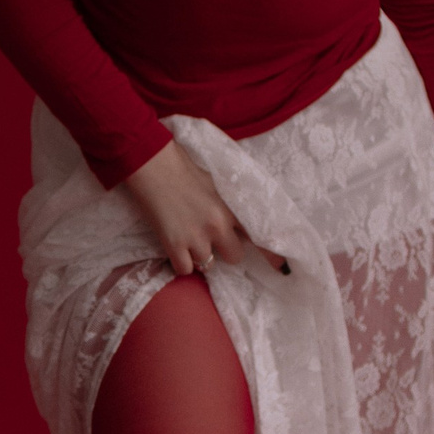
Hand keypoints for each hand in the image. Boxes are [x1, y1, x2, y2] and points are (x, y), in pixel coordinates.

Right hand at [120, 139, 286, 280]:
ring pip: (208, 265)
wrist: (151, 164)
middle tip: (210, 239)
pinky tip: (175, 247)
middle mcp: (217, 224)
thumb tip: (235, 223)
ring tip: (187, 236)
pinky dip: (181, 263)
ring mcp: (195, 236)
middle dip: (224, 251)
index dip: (272, 254)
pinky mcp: (173, 244)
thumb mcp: (215, 182)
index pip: (258, 235)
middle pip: (234, 257)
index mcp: (230, 207)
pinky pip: (185, 270)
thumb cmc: (181, 167)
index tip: (282, 269)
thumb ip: (227, 204)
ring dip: (199, 256)